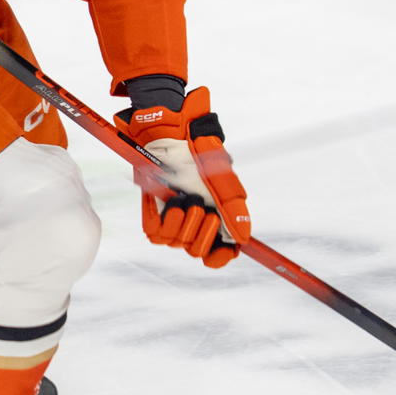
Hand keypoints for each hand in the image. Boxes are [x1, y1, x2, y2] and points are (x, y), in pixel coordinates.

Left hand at [116, 87, 250, 267]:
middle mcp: (194, 223)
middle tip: (204, 209)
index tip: (223, 251)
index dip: (220, 257)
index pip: (218, 254)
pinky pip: (157, 234)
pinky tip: (170, 201)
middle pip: (197, 251)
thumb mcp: (223, 182)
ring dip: (184, 221)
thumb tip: (242, 240)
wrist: (173, 137)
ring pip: (177, 242)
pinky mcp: (153, 214)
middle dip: (203, 231)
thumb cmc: (200, 155)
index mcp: (215, 218)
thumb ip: (234, 210)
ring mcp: (173, 220)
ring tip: (186, 197)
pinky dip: (165, 219)